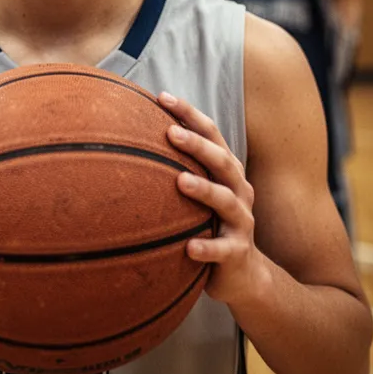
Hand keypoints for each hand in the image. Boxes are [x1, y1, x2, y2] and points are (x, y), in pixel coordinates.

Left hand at [159, 92, 266, 305]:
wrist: (244, 276)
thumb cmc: (211, 226)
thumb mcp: (200, 196)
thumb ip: (177, 170)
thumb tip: (128, 142)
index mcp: (228, 173)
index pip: (212, 135)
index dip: (190, 115)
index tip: (162, 97)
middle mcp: (238, 191)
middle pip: (222, 161)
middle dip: (197, 145)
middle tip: (170, 133)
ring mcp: (241, 222)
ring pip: (225, 201)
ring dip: (204, 189)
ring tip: (180, 181)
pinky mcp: (237, 253)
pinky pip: (223, 250)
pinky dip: (207, 248)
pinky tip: (189, 248)